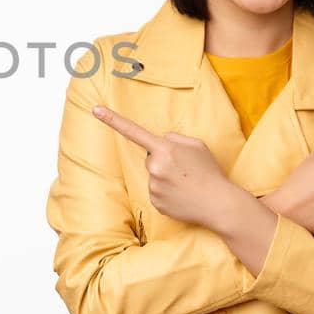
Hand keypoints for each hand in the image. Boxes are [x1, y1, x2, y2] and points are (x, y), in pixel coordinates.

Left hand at [92, 105, 238, 229]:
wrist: (218, 204)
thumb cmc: (209, 172)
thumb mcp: (197, 145)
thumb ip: (175, 138)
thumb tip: (161, 141)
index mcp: (165, 148)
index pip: (134, 131)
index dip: (113, 120)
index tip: (95, 110)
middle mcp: (154, 166)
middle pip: (150, 157)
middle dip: (164, 160)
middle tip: (185, 170)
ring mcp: (153, 186)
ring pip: (153, 176)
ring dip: (165, 177)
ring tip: (186, 184)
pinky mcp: (155, 202)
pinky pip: (156, 192)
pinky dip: (166, 193)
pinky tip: (182, 195)